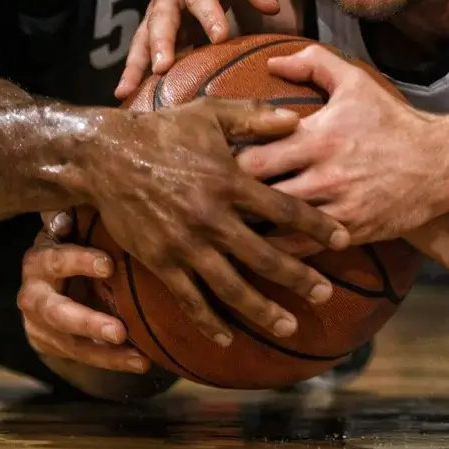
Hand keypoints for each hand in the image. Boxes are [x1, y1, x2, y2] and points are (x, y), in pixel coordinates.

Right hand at [19, 211, 147, 372]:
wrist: (57, 273)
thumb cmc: (78, 240)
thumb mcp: (77, 225)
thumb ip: (78, 215)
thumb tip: (72, 210)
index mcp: (40, 258)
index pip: (54, 258)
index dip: (78, 261)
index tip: (108, 265)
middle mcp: (32, 292)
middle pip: (55, 311)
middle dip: (87, 322)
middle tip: (119, 331)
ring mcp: (38, 323)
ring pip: (70, 342)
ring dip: (105, 353)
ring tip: (138, 358)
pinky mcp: (50, 343)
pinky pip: (81, 355)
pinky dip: (111, 361)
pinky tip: (139, 362)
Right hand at [92, 98, 347, 346]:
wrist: (106, 157)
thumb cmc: (163, 130)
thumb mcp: (211, 113)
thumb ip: (255, 116)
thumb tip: (297, 120)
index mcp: (229, 181)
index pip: (284, 209)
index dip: (316, 225)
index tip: (343, 239)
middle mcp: (212, 217)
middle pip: (265, 256)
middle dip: (299, 278)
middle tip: (325, 294)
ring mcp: (186, 244)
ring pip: (231, 286)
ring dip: (262, 309)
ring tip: (288, 326)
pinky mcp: (161, 261)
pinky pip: (189, 298)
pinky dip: (208, 320)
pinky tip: (227, 336)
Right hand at [117, 0, 281, 99]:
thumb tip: (270, 7)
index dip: (208, 15)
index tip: (220, 38)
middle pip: (160, 17)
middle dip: (160, 43)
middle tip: (162, 69)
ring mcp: (160, 11)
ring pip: (143, 37)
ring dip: (136, 64)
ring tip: (126, 91)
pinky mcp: (160, 28)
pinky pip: (147, 50)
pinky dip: (139, 72)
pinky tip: (133, 96)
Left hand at [235, 46, 448, 244]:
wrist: (438, 164)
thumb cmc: (391, 121)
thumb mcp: (355, 82)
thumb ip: (313, 64)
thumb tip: (272, 63)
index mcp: (318, 137)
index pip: (254, 153)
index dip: (227, 159)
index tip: (214, 160)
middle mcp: (324, 175)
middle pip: (256, 192)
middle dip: (230, 194)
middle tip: (214, 194)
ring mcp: (336, 207)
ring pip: (276, 224)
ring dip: (250, 223)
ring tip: (228, 221)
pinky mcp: (349, 232)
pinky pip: (304, 247)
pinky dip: (280, 247)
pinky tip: (262, 244)